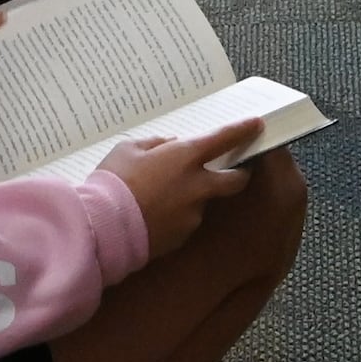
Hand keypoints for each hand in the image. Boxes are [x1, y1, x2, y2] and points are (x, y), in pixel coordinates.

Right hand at [104, 119, 257, 256]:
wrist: (103, 228)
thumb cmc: (113, 182)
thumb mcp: (128, 149)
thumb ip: (156, 144)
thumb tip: (171, 147)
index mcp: (184, 157)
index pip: (224, 139)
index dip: (243, 130)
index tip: (257, 125)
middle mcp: (196, 186)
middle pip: (234, 180)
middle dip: (240, 173)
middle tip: (235, 170)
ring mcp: (192, 214)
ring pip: (203, 201)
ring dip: (192, 196)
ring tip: (161, 196)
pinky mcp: (182, 236)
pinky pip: (186, 220)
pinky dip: (177, 215)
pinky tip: (154, 215)